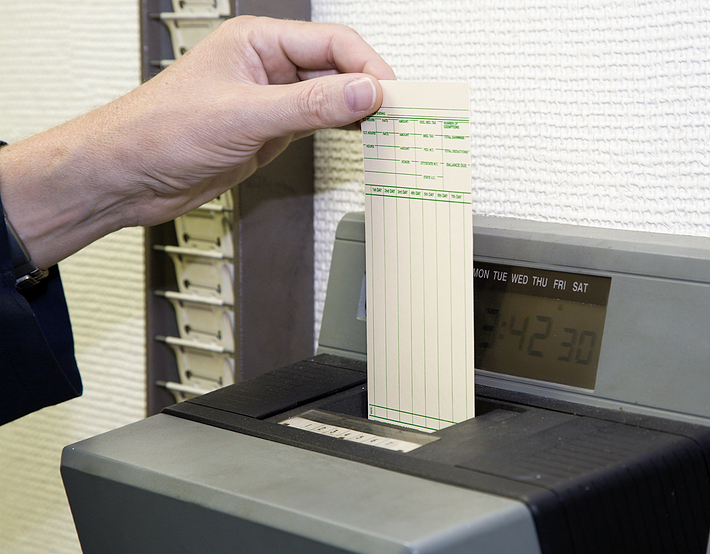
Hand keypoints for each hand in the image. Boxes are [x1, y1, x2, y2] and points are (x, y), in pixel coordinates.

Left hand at [0, 16, 394, 268]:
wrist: (127, 175)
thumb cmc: (159, 130)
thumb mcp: (245, 115)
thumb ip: (311, 104)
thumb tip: (364, 91)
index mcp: (257, 41)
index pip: (331, 43)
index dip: (368, 67)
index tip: (392, 94)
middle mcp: (266, 66)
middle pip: (337, 67)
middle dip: (370, 88)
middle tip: (401, 113)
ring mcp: (270, 100)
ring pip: (330, 97)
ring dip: (359, 110)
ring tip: (389, 127)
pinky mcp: (269, 130)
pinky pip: (317, 122)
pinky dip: (341, 130)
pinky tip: (360, 137)